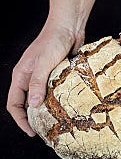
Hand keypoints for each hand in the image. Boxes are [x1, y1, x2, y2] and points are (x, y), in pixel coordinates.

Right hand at [6, 20, 83, 136]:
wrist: (69, 27)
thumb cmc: (54, 41)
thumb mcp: (44, 63)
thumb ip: (38, 83)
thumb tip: (33, 105)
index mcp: (21, 76)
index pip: (14, 103)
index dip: (20, 119)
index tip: (32, 131)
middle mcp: (30, 77)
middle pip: (27, 103)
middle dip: (34, 118)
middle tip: (47, 130)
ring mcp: (44, 76)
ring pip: (42, 98)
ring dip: (47, 109)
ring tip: (57, 122)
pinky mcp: (57, 74)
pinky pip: (55, 91)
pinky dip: (58, 99)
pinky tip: (67, 106)